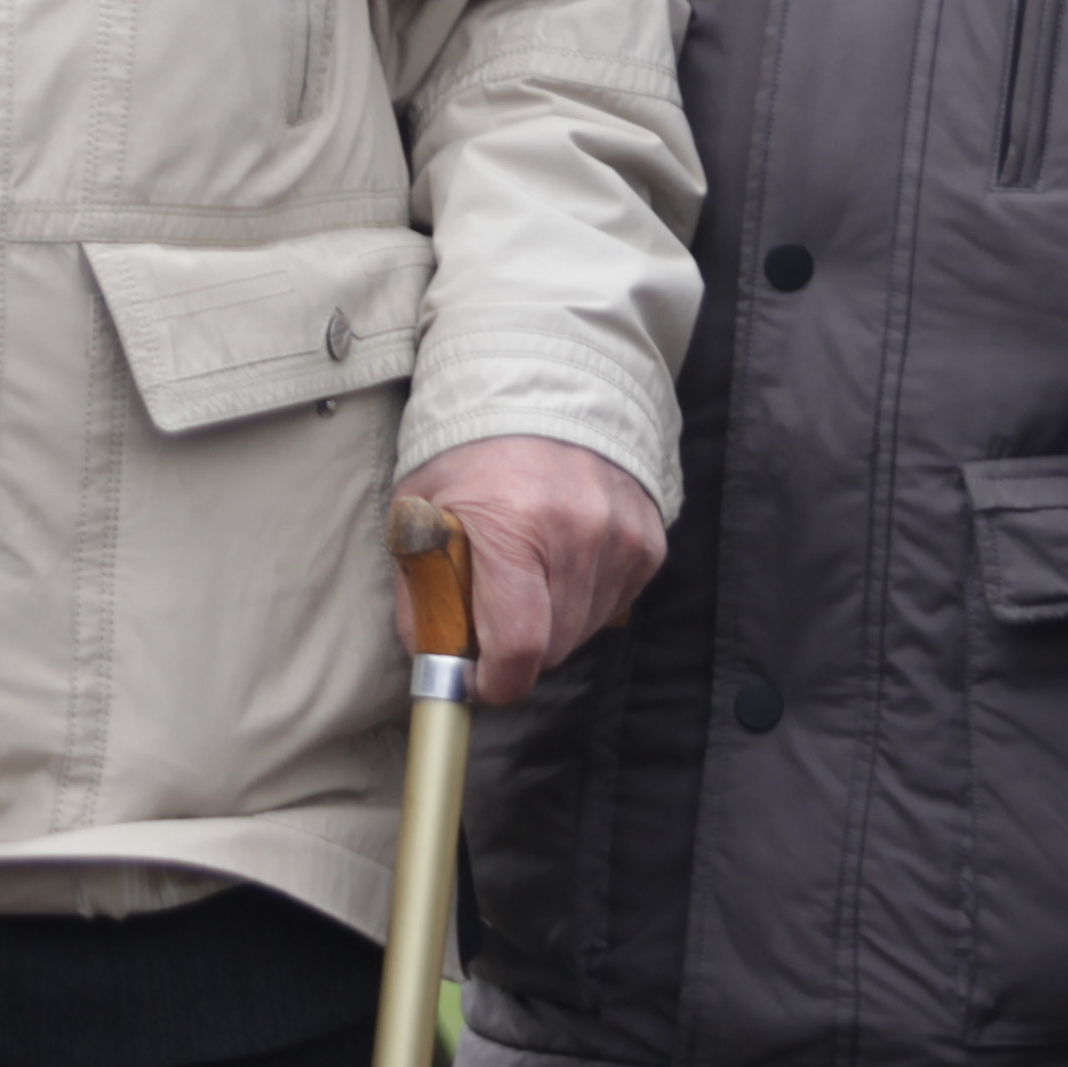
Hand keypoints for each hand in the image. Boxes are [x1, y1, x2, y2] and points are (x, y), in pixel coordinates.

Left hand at [393, 435, 664, 705]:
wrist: (538, 385)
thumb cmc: (467, 452)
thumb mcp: (419, 511)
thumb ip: (421, 592)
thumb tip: (433, 661)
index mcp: (513, 525)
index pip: (518, 645)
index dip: (495, 682)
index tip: (478, 681)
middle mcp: (577, 531)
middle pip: (554, 647)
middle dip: (518, 650)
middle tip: (493, 617)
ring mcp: (620, 533)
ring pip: (585, 630)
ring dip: (554, 624)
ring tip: (527, 575)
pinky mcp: (648, 538)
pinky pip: (615, 602)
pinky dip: (585, 598)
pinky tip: (560, 561)